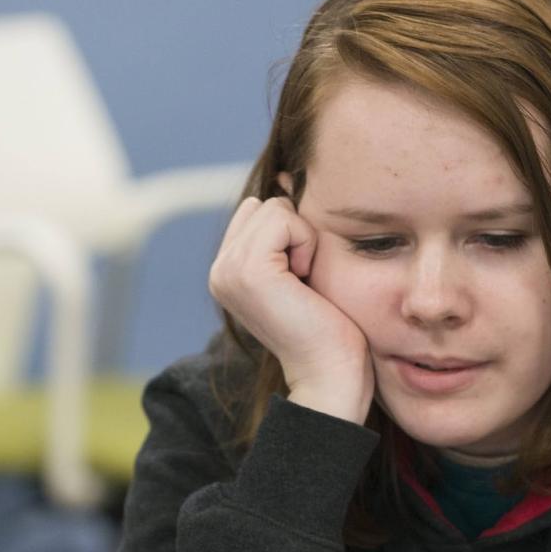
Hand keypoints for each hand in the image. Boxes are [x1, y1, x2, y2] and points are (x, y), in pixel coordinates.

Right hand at [208, 194, 372, 423]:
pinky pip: (283, 219)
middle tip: (306, 283)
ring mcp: (227, 270)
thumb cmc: (330, 329)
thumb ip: (285, 232)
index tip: (304, 280)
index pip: (260, 210)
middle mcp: (219, 269)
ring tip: (306, 283)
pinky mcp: (246, 270)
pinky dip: (307, 244)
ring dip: (305, 240)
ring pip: (275, 208)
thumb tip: (287, 174)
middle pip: (266, 204)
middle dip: (297, 234)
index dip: (293, 235)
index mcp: (227, 270)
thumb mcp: (302, 270)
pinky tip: (307, 282)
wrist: (331, 376)